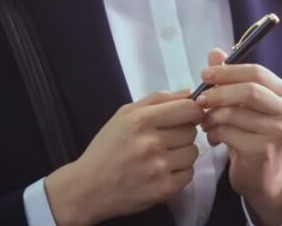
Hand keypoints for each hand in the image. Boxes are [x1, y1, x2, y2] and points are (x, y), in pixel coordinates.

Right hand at [44, 89, 202, 224]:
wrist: (88, 187)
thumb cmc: (107, 147)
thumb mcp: (124, 114)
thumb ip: (158, 99)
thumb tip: (190, 93)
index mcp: (141, 120)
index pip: (188, 109)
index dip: (191, 111)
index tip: (185, 116)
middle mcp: (152, 142)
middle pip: (191, 131)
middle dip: (182, 133)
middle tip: (164, 139)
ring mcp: (159, 167)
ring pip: (193, 153)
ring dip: (182, 154)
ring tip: (162, 156)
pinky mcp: (164, 189)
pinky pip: (189, 174)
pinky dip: (180, 172)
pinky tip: (162, 171)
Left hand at [198, 49, 281, 224]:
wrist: (261, 175)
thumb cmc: (251, 133)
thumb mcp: (242, 104)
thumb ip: (230, 78)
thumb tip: (214, 53)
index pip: (257, 72)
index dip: (228, 70)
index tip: (205, 74)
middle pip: (249, 91)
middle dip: (218, 92)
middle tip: (199, 98)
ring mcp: (280, 132)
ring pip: (235, 113)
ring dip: (212, 116)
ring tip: (205, 121)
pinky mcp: (265, 150)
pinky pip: (229, 133)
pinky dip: (214, 133)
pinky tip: (213, 138)